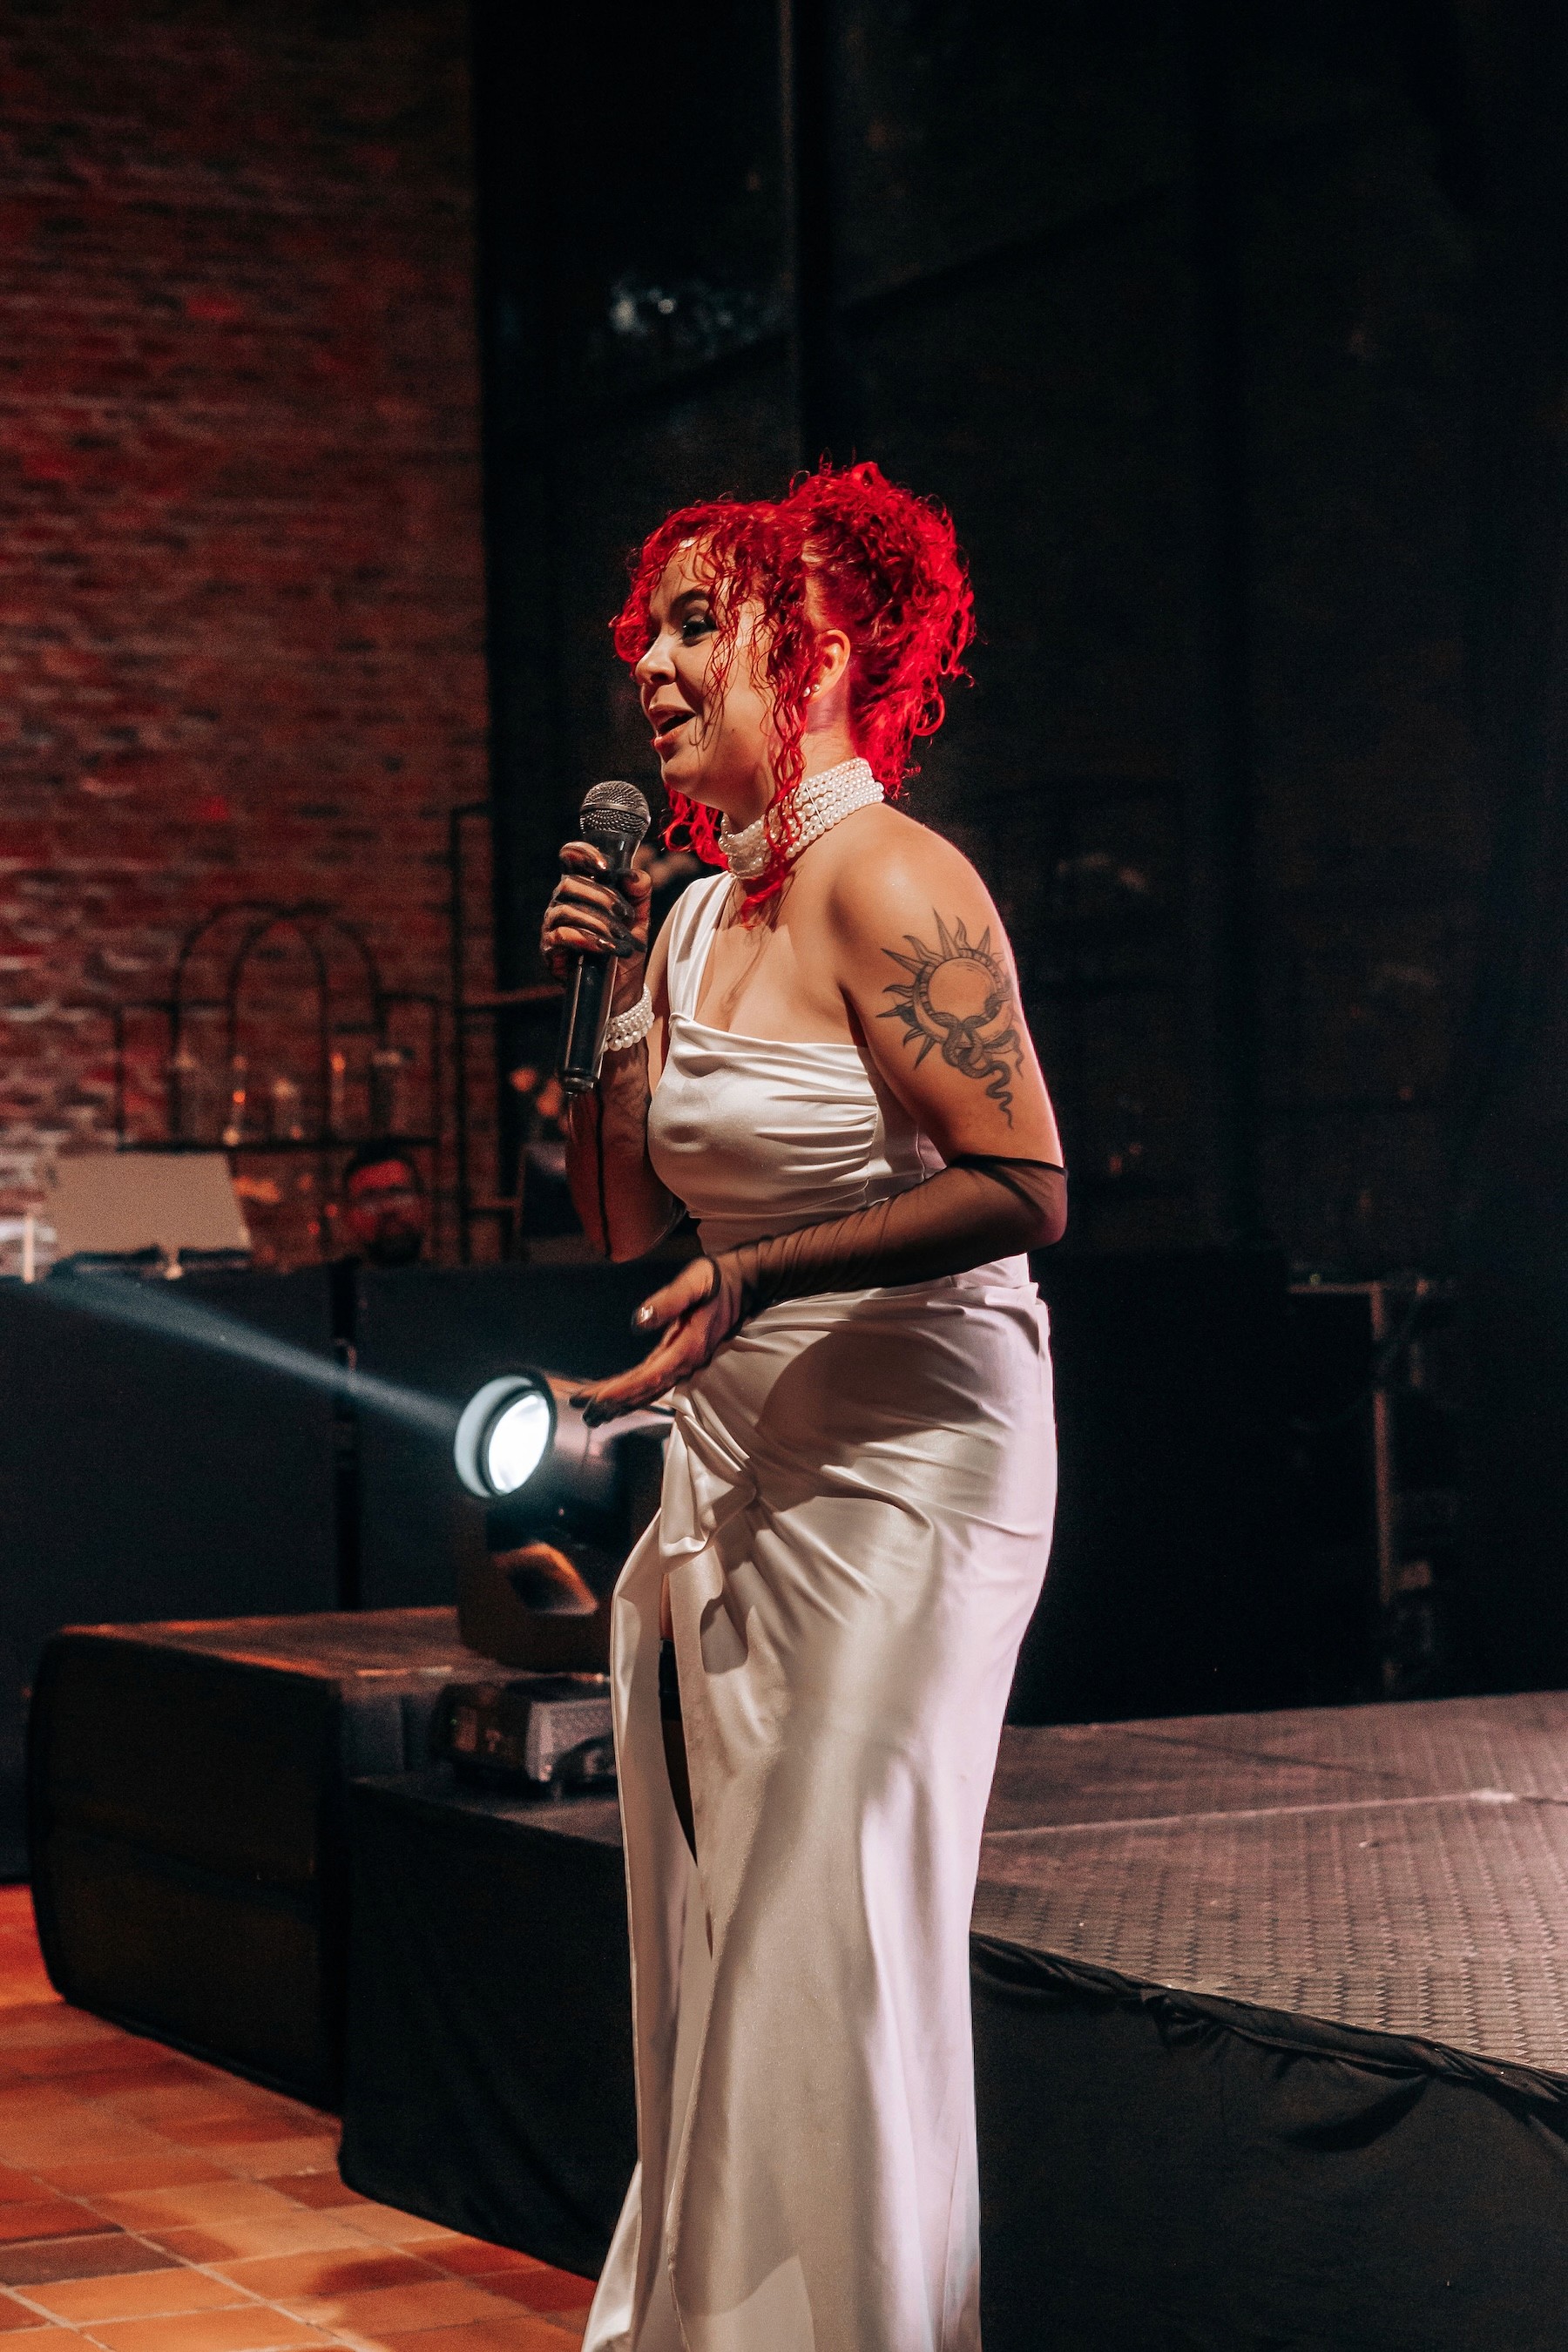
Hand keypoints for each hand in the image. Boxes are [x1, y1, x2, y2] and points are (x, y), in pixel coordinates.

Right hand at [541, 843, 652, 1008]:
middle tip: (625, 915)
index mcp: (582, 888)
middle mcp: (563, 902)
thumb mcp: (640, 920)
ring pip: (566, 909)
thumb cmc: (624, 950)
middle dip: (601, 896)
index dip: (582, 853)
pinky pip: (561, 935)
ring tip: (620, 938)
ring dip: (597, 921)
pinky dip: (586, 939)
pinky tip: (605, 947)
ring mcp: (553, 925)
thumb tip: (634, 875)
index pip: (570, 858)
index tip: (605, 867)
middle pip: (569, 883)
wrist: (621, 990)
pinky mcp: (550, 948)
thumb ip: (640, 894)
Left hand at [569, 1257, 736, 1424]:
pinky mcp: (680, 1358)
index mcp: (687, 1348)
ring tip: (592, 1414)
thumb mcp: (693, 1283)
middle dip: (613, 1403)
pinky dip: (633, 1392)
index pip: (649, 1377)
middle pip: (644, 1390)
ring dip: (621, 1403)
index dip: (622, 1391)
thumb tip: (637, 1321)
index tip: (597, 1400)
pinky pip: (654, 1382)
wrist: (743, 1285)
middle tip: (583, 1412)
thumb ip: (668, 1301)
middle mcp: (685, 1362)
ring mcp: (684, 1363)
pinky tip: (618, 1398)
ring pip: (648, 1391)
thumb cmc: (716, 1281)